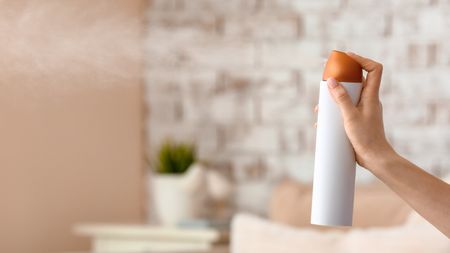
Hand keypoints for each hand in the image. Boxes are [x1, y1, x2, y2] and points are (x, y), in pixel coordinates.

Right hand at [325, 52, 395, 170]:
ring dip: (334, 98)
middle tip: (326, 80)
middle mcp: (369, 100)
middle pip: (357, 81)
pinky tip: (323, 121)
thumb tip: (332, 80)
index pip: (374, 69)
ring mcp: (364, 110)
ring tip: (320, 107)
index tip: (346, 57)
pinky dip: (335, 111)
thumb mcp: (350, 116)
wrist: (375, 158)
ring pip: (349, 96)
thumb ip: (341, 98)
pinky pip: (346, 109)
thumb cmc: (366, 138)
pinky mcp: (358, 120)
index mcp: (371, 96)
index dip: (362, 60)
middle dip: (340, 79)